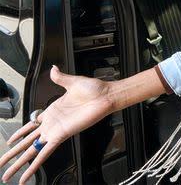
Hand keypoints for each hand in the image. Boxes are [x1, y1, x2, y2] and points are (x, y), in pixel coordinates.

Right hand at [0, 66, 114, 183]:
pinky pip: (45, 152)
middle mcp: (52, 124)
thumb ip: (60, 77)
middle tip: (1, 165)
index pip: (30, 126)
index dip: (19, 134)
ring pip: (32, 151)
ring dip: (19, 163)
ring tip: (7, 174)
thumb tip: (53, 69)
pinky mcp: (61, 136)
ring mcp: (56, 131)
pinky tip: (28, 175)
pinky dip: (36, 164)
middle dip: (13, 154)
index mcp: (52, 112)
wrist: (106, 95)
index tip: (10, 141)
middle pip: (27, 142)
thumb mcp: (72, 82)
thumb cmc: (95, 90)